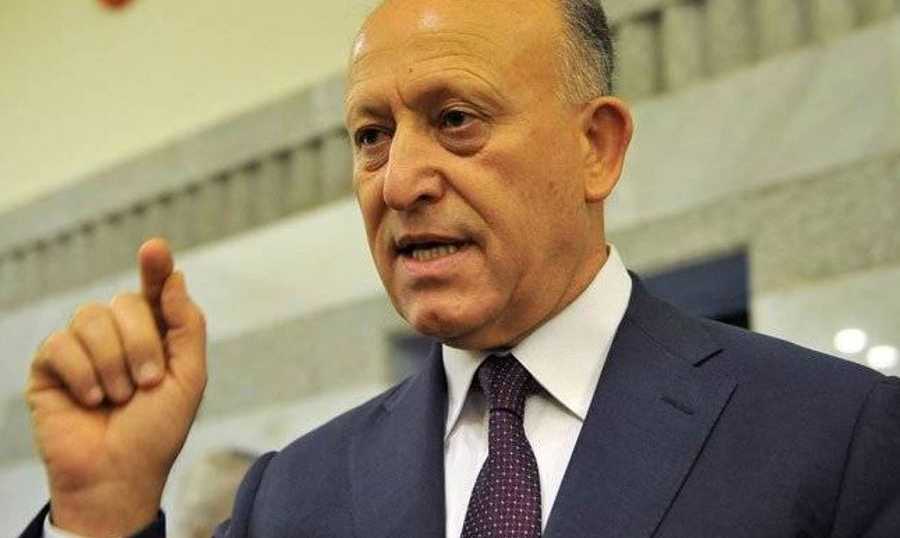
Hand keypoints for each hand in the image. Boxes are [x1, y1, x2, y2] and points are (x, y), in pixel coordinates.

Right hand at [26, 238, 206, 535]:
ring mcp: (82, 347)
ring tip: (119, 397)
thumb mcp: (188, 377)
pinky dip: (82, 373)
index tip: (154, 248)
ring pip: (91, 317)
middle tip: (146, 384)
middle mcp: (117, 334)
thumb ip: (186, 325)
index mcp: (154, 334)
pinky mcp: (50, 365)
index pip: (153, 289)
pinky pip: (61, 343)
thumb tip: (176, 276)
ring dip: (112, 362)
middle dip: (141, 345)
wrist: (119, 474)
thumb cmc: (157, 430)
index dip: (155, 267)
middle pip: (125, 303)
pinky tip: (91, 400)